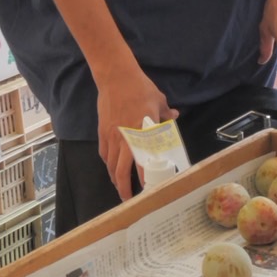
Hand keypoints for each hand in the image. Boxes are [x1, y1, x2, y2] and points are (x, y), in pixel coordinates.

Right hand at [95, 67, 177, 200]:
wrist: (115, 77)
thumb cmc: (139, 88)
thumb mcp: (158, 100)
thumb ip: (166, 113)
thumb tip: (174, 116)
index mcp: (142, 133)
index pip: (143, 161)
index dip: (145, 178)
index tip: (149, 190)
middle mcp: (125, 138)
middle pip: (121, 171)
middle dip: (124, 188)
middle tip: (130, 200)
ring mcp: (111, 136)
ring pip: (110, 165)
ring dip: (115, 179)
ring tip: (121, 188)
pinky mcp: (102, 132)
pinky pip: (104, 153)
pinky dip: (108, 164)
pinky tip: (112, 168)